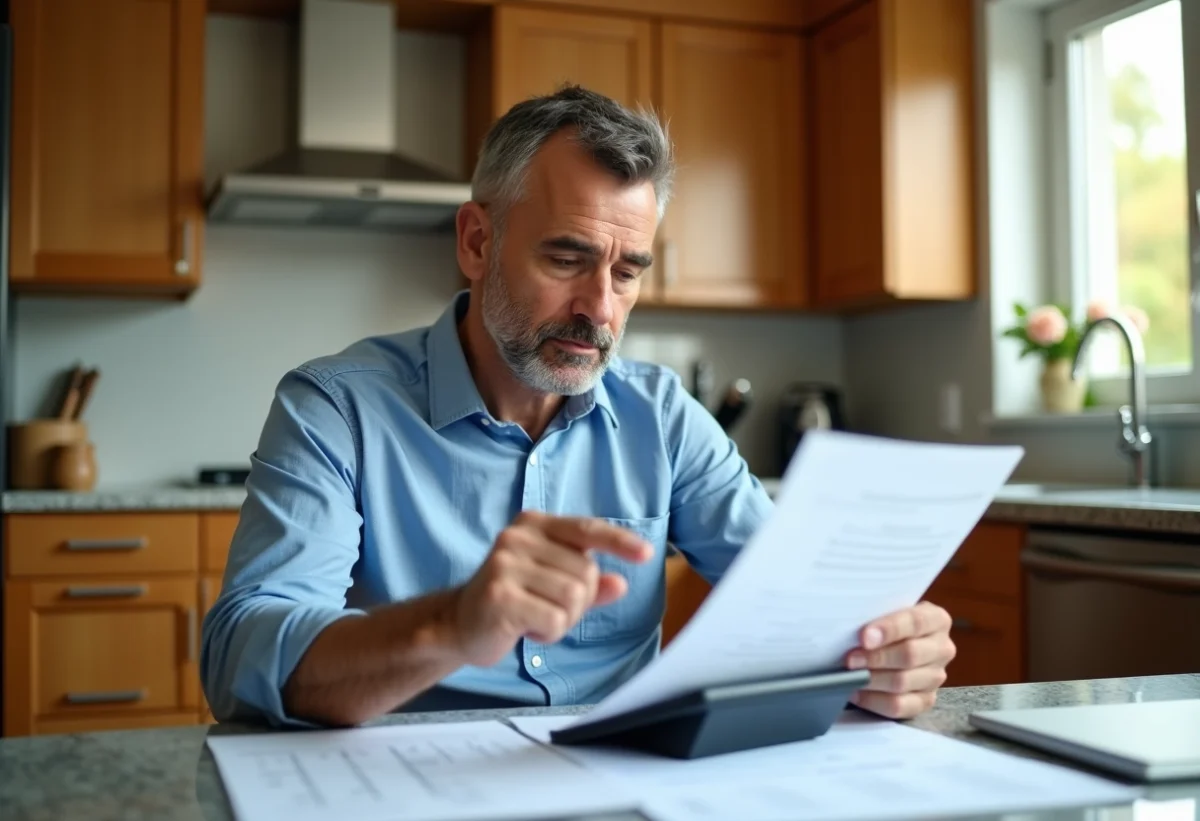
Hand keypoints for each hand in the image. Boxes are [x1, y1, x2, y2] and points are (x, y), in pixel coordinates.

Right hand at [452, 511, 652, 666]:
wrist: (457, 624)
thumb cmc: (511, 600)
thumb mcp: (552, 586)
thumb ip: (587, 584)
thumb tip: (621, 584)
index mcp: (533, 525)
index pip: (586, 529)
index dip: (619, 541)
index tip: (646, 554)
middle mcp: (517, 537)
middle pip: (587, 572)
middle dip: (579, 601)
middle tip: (549, 608)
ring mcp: (505, 565)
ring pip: (574, 596)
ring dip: (563, 619)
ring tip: (536, 617)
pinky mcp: (500, 596)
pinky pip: (555, 619)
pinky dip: (549, 633)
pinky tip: (527, 629)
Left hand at [845, 601, 954, 718]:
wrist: (892, 644)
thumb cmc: (885, 624)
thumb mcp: (885, 611)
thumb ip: (875, 615)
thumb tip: (852, 629)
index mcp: (937, 619)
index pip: (916, 622)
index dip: (889, 629)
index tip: (864, 637)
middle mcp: (942, 648)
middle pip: (910, 655)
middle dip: (876, 657)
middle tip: (850, 659)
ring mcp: (935, 677)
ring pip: (902, 682)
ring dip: (871, 679)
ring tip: (850, 675)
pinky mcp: (925, 701)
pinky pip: (898, 706)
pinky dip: (873, 700)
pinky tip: (855, 692)